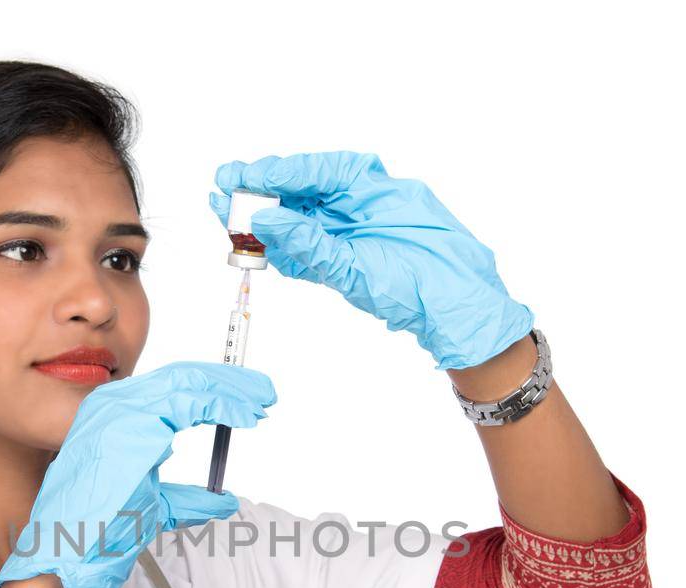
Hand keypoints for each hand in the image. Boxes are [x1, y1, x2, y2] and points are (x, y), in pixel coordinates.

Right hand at [0, 361, 276, 587]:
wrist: (71, 551)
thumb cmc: (98, 531)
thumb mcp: (154, 506)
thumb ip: (188, 498)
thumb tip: (224, 500)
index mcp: (113, 419)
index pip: (170, 390)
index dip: (212, 392)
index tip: (244, 403)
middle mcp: (113, 405)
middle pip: (183, 377)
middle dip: (228, 383)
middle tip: (263, 393)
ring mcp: (120, 409)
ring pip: (189, 382)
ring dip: (231, 389)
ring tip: (261, 400)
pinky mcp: (133, 419)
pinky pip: (190, 400)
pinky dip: (224, 404)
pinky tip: (245, 416)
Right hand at [209, 151, 533, 371]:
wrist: (463, 320)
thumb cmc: (428, 283)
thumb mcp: (360, 264)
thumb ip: (310, 242)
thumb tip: (267, 219)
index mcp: (373, 186)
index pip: (313, 170)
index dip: (271, 174)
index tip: (236, 176)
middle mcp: (366, 201)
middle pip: (304, 191)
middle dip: (263, 197)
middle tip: (223, 195)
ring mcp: (362, 228)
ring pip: (306, 219)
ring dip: (271, 226)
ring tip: (232, 226)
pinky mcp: (358, 255)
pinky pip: (317, 245)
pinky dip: (291, 250)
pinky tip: (266, 252)